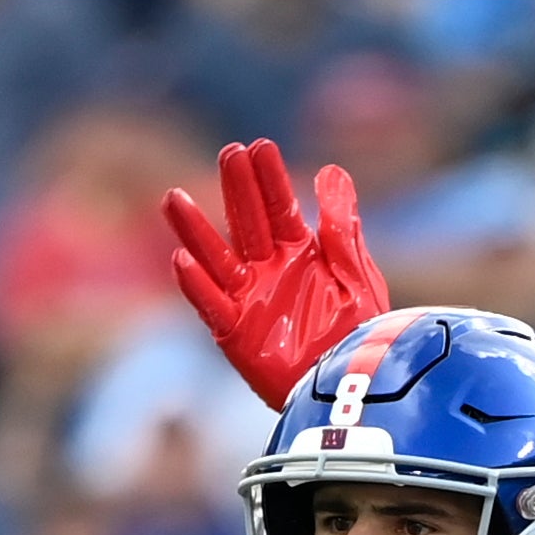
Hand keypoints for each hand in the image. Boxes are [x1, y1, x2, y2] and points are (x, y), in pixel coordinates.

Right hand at [165, 137, 389, 409]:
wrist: (358, 389)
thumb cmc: (361, 335)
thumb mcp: (356, 275)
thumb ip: (341, 229)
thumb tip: (331, 171)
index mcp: (298, 253)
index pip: (279, 206)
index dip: (270, 179)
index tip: (259, 146)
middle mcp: (268, 271)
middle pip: (247, 222)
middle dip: (238, 190)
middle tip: (228, 153)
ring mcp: (249, 299)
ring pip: (216, 258)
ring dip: (195, 230)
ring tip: (174, 198)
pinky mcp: (236, 333)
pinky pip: (211, 304)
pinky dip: (195, 284)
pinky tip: (181, 259)